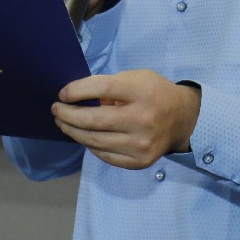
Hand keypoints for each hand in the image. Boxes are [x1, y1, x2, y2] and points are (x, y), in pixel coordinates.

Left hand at [52, 70, 201, 169]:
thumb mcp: (136, 78)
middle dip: (68, 115)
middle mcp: (142, 119)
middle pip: (93, 119)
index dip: (76, 91)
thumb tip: (75, 98)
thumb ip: (108, 85)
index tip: (62, 94)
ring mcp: (141, 143)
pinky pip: (105, 155)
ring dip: (73, 131)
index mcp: (142, 91)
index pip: (100, 89)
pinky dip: (90, 145)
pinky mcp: (140, 161)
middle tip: (56, 110)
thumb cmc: (154, 93)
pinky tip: (84, 137)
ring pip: (94, 141)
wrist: (183, 119)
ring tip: (63, 123)